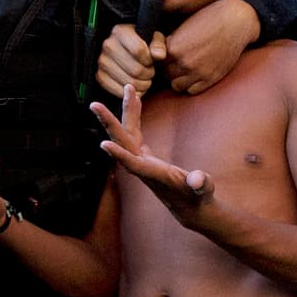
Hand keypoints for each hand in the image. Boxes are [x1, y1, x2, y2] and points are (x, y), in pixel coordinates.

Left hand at [89, 84, 212, 226]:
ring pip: (128, 133)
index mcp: (153, 175)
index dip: (119, 155)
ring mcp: (141, 160)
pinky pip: (135, 131)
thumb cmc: (197, 198)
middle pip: (122, 142)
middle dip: (109, 123)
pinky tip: (136, 100)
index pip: (133, 164)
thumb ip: (200, 184)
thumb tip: (197, 180)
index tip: (103, 144)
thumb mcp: (202, 191)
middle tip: (94, 105)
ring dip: (126, 111)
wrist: (189, 208)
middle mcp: (142, 167)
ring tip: (127, 88)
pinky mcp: (145, 155)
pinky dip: (135, 115)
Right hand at [97, 23, 164, 97]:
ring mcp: (102, 62)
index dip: (150, 60)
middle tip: (151, 72)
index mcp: (120, 32)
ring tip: (145, 79)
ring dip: (142, 85)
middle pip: (135, 69)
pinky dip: (131, 93)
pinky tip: (137, 87)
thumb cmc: (142, 43)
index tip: (151, 61)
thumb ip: (158, 45)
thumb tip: (159, 55)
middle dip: (148, 75)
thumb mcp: (153, 38)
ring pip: (129, 82)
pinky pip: (118, 91)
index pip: (139, 50)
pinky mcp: (99, 76)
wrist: (125, 50)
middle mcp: (108, 45)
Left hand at [163, 0, 257, 93]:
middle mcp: (184, 61)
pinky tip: (195, 75)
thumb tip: (158, 55)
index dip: (161, 59)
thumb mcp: (183, 27)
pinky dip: (191, 85)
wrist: (235, 22)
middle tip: (175, 64)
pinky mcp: (211, 78)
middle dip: (169, 69)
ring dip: (178, 79)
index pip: (157, 62)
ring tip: (184, 71)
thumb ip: (170, 43)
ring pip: (176, 86)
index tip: (166, 57)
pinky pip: (192, 91)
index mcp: (174, 47)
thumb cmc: (208, 19)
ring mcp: (198, 72)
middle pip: (165, 75)